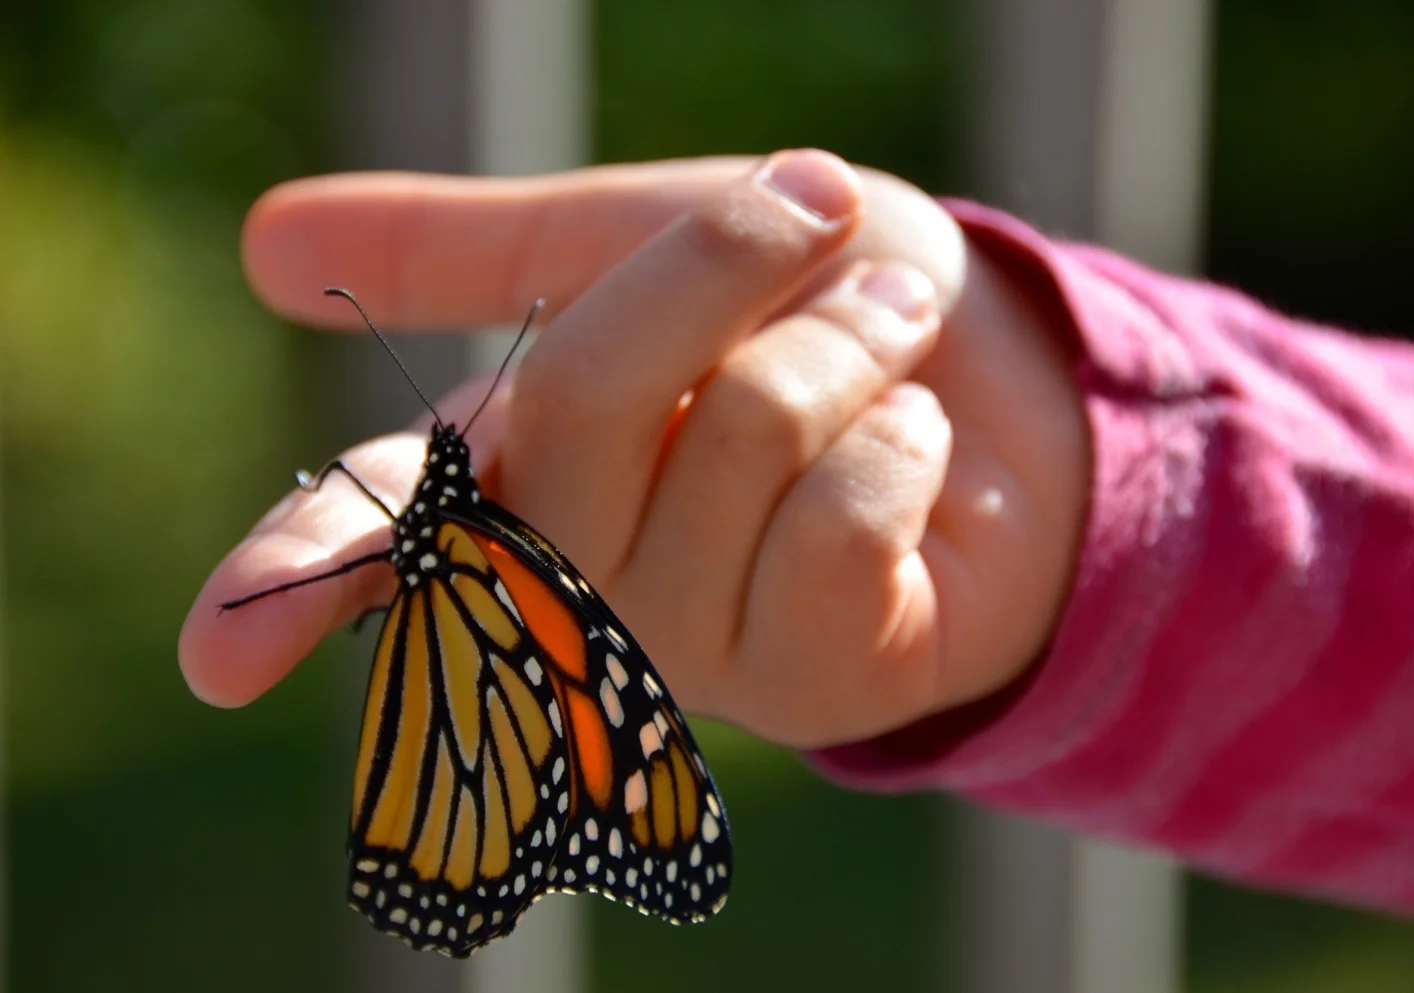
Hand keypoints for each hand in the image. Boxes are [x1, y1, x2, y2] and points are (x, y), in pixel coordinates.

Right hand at [179, 149, 1089, 748]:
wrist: (988, 373)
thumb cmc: (796, 307)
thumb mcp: (634, 237)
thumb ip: (475, 251)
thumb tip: (263, 242)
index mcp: (516, 463)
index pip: (376, 528)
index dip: (292, 579)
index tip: (213, 658)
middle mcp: (576, 571)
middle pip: (591, 399)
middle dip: (719, 262)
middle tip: (815, 202)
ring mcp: (689, 641)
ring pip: (747, 436)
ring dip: (849, 337)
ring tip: (888, 336)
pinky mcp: (810, 682)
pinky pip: (844, 514)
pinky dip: (903, 432)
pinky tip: (913, 449)